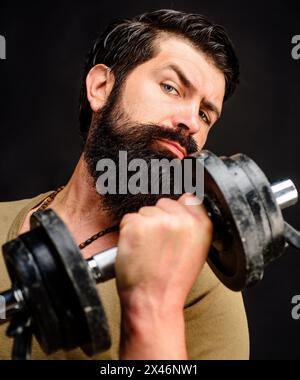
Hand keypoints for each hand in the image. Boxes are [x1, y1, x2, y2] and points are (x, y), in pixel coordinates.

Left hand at [115, 193, 212, 358]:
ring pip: (144, 211)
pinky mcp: (136, 225)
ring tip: (148, 250)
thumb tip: (184, 202)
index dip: (176, 211)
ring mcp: (158, 221)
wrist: (153, 300)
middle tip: (158, 244)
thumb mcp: (196, 251)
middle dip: (157, 219)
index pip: (188, 198)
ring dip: (142, 226)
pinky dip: (128, 232)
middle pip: (163, 203)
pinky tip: (136, 249)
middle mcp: (182, 219)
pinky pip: (129, 219)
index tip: (171, 224)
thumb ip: (192, 225)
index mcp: (201, 225)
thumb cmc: (172, 280)